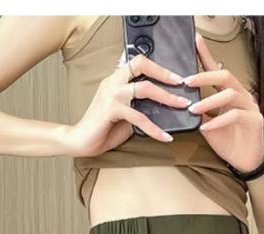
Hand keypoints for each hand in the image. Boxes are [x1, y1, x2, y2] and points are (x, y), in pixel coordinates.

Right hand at [61, 53, 190, 157]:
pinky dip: (155, 128)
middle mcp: (113, 82)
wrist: (80, 141)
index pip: (139, 62)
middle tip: (183, 84)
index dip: (158, 66)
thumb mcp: (126, 115)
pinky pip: (139, 116)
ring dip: (167, 97)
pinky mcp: (111, 109)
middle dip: (165, 73)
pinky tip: (165, 136)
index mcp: (116, 79)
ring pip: (145, 88)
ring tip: (182, 105)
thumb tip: (163, 109)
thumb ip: (139, 107)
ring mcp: (111, 94)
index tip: (176, 76)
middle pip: (142, 65)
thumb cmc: (103, 129)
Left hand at [184, 32, 263, 172]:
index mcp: (230, 94)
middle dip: (205, 76)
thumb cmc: (228, 143)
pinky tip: (206, 127)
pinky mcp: (255, 121)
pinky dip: (218, 121)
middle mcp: (242, 96)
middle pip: (225, 75)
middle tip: (187, 82)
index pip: (218, 70)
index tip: (194, 42)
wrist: (244, 163)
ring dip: (208, 101)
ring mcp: (250, 107)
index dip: (206, 56)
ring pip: (230, 94)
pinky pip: (235, 115)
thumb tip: (182, 102)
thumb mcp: (208, 126)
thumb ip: (199, 112)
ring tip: (192, 109)